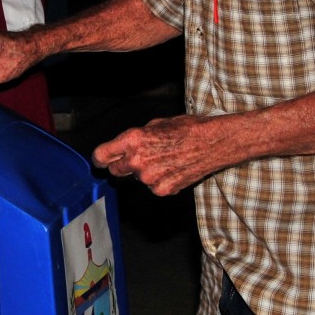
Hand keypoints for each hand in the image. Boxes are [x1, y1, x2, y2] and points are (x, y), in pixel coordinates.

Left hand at [92, 114, 220, 195]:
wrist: (213, 143)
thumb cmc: (187, 129)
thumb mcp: (156, 124)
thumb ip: (136, 138)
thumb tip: (125, 146)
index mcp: (133, 140)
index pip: (102, 155)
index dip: (101, 158)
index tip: (102, 160)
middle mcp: (137, 161)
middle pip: (115, 171)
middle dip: (122, 166)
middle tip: (138, 159)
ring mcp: (149, 178)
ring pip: (138, 179)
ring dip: (145, 172)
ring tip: (166, 160)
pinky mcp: (162, 190)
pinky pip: (153, 187)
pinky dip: (160, 181)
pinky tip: (174, 169)